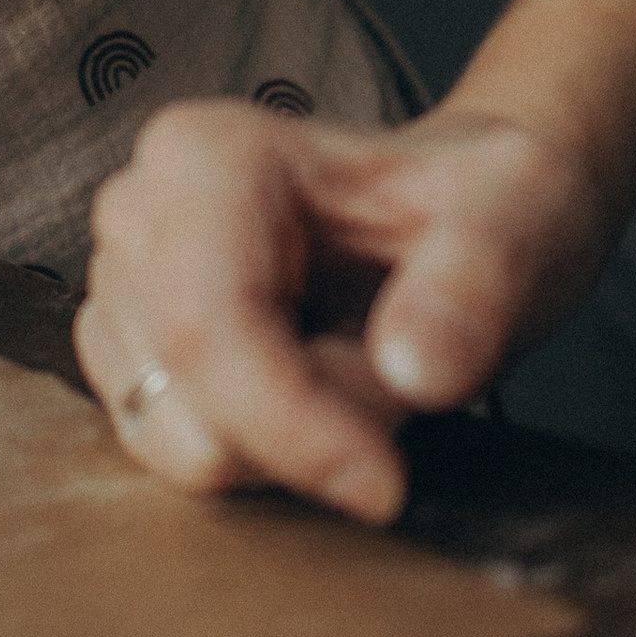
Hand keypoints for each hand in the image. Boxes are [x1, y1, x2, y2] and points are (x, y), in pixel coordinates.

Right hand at [74, 99, 614, 522]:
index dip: (290, 423)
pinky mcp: (126, 345)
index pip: (204, 323)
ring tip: (355, 364)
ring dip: (285, 439)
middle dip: (303, 424)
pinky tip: (313, 385)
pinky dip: (258, 448)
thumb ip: (471, 290)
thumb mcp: (513, 220)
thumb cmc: (475, 200)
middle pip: (189, 397)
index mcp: (208, 154)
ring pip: (179, 441)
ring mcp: (122, 280)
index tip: (385, 482)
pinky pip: (174, 451)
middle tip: (394, 368)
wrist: (457, 210)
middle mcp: (139, 209)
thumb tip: (415, 370)